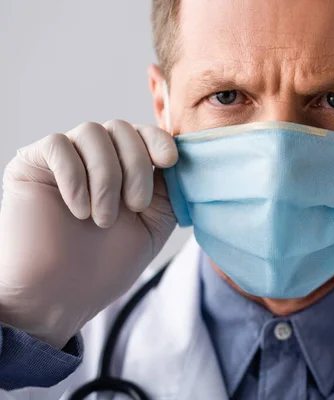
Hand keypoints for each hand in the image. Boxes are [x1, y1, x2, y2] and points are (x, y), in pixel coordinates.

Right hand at [0, 120, 177, 347]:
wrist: (59, 296)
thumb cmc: (105, 266)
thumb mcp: (152, 225)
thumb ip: (168, 190)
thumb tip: (182, 156)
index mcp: (124, 170)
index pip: (143, 133)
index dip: (159, 139)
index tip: (169, 161)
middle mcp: (94, 159)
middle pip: (120, 128)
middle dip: (136, 166)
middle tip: (136, 207)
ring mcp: (63, 160)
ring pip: (92, 132)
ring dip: (106, 177)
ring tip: (103, 219)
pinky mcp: (31, 164)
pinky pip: (57, 144)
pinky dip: (74, 176)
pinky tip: (78, 210)